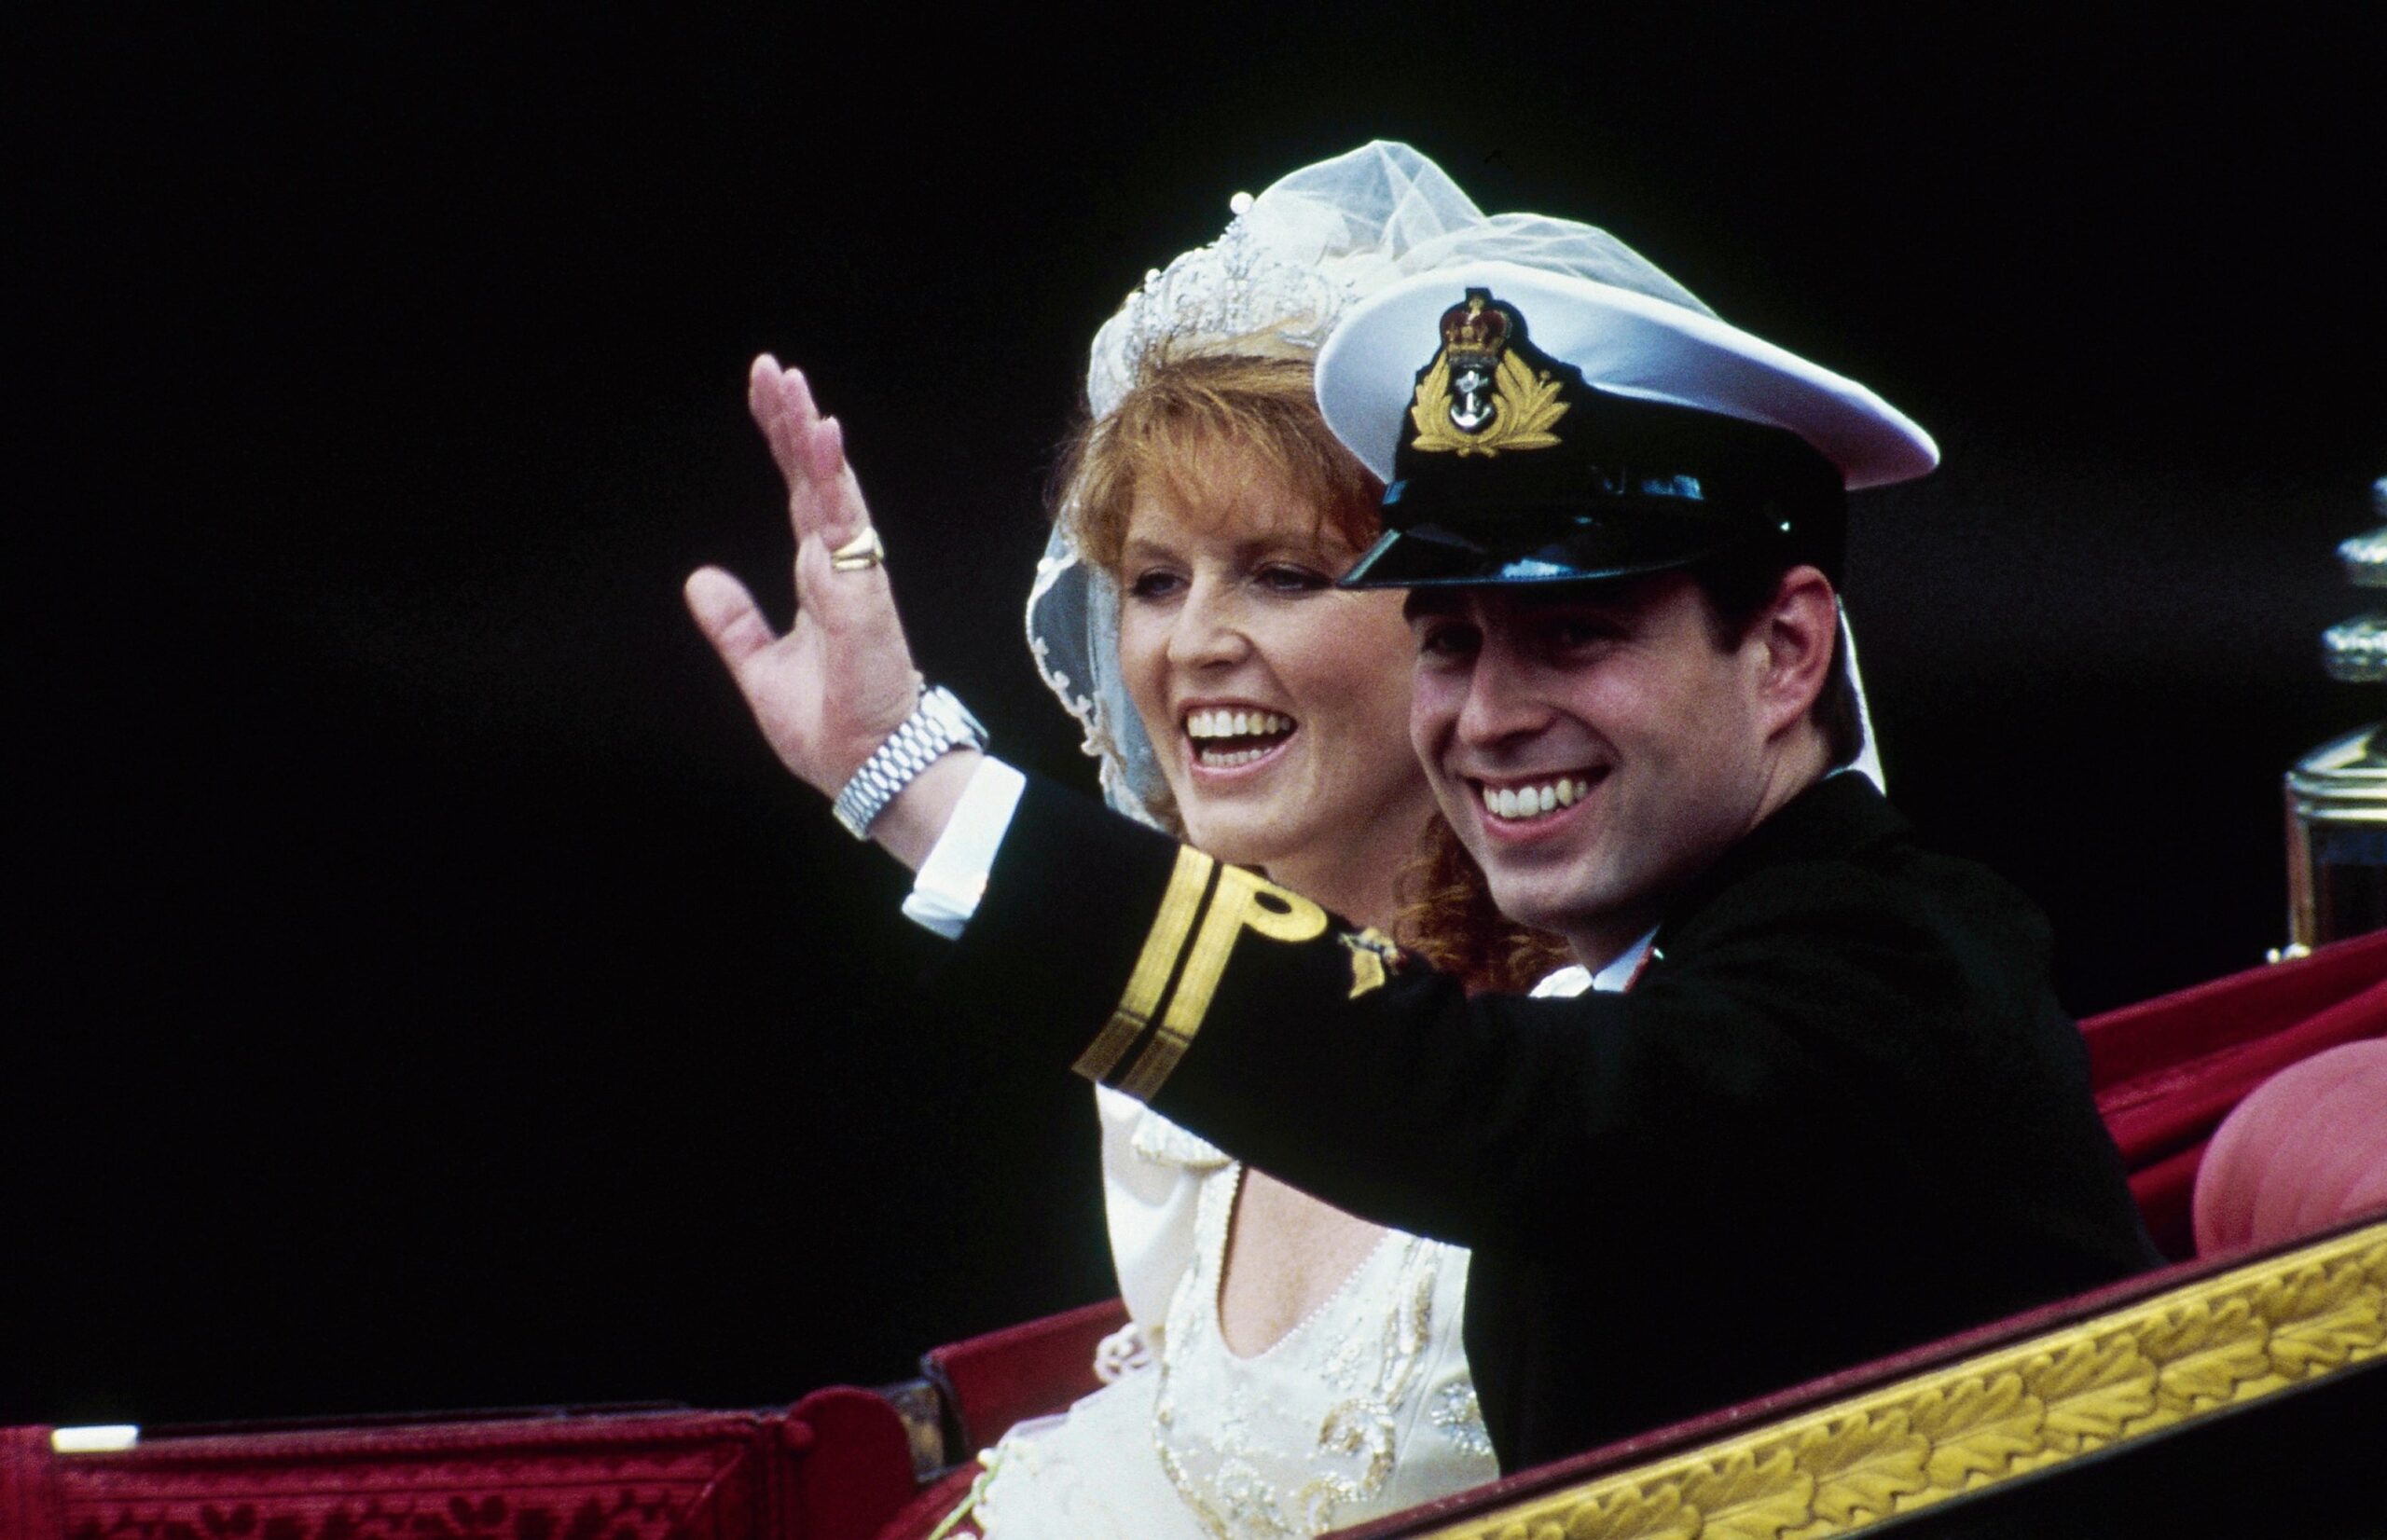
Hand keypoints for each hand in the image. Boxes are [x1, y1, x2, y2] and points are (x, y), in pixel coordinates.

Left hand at [685, 356, 923, 797]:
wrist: (865, 769)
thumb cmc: (830, 726)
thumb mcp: (760, 668)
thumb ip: (734, 623)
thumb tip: (699, 579)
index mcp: (819, 577)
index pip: (796, 493)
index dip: (781, 442)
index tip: (765, 394)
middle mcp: (838, 564)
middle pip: (811, 475)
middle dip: (791, 419)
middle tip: (770, 368)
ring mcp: (852, 572)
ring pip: (829, 485)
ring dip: (809, 431)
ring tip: (790, 382)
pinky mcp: (861, 589)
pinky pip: (845, 520)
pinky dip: (832, 474)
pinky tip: (822, 431)